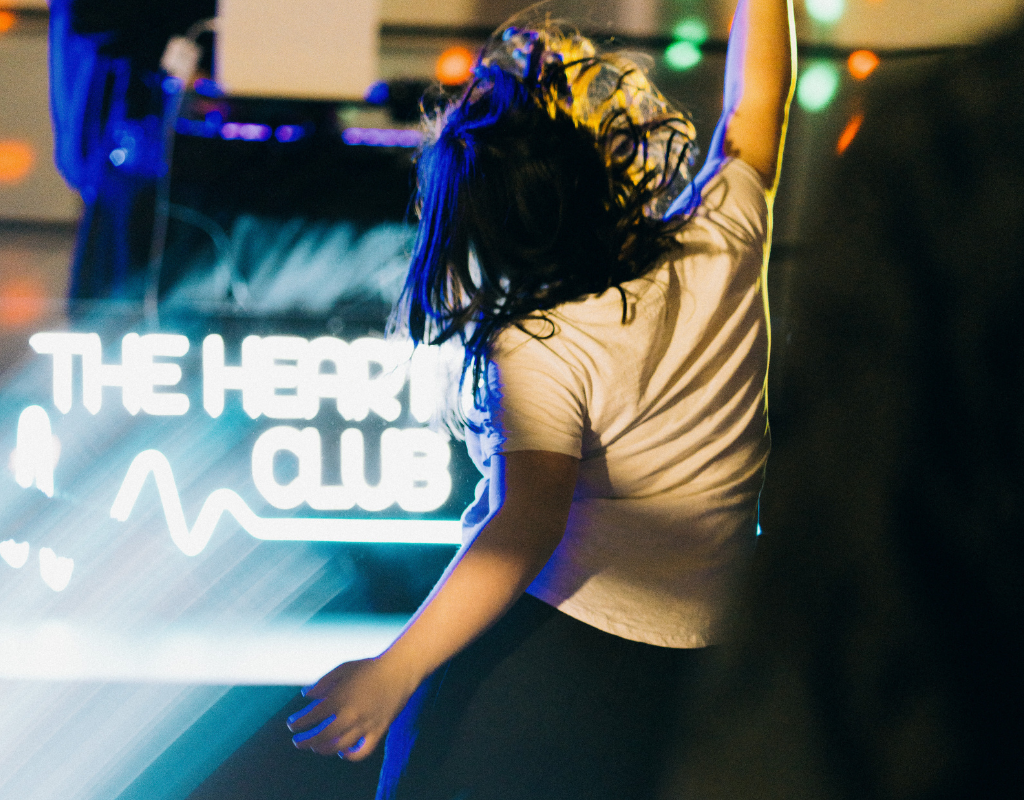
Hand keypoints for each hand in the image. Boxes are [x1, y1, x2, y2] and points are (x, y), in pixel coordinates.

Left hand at [286, 655, 418, 760]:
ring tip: (316, 748)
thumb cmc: (369, 667)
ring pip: (339, 746)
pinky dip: (350, 756)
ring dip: (323, 749)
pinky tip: (342, 753)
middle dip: (306, 741)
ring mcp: (365, 724)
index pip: (312, 716)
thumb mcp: (343, 668)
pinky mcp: (378, 730)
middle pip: (322, 736)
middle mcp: (351, 713)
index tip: (292, 725)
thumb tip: (306, 696)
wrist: (399, 670)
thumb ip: (323, 682)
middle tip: (298, 742)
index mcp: (340, 697)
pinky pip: (363, 751)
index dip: (299, 723)